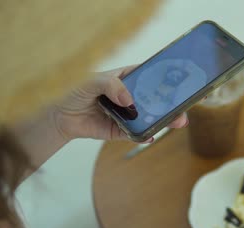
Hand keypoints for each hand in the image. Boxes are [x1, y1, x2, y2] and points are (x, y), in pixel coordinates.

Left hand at [52, 65, 187, 141]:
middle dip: (171, 103)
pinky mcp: (120, 130)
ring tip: (176, 122)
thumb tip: (129, 101)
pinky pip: (136, 134)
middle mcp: (129, 96)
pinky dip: (145, 135)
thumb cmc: (72, 91)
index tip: (182, 79)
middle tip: (184, 107)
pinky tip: (152, 135)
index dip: (166, 77)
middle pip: (155, 98)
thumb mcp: (90, 81)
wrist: (59, 117)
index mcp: (125, 78)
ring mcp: (127, 114)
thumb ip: (110, 86)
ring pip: (150, 117)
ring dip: (164, 120)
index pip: (149, 75)